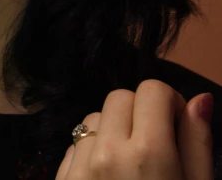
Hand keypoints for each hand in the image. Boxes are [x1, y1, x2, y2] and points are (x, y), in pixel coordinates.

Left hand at [55, 80, 213, 179]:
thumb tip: (199, 98)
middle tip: (154, 145)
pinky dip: (91, 151)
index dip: (168, 103)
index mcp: (149, 154)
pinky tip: (108, 177)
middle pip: (119, 97)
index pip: (151, 90)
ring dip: (112, 130)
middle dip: (139, 113)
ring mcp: (79, 166)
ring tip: (130, 163)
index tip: (175, 126)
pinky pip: (74, 144)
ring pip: (94, 117)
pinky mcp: (61, 179)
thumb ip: (197, 141)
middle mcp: (108, 153)